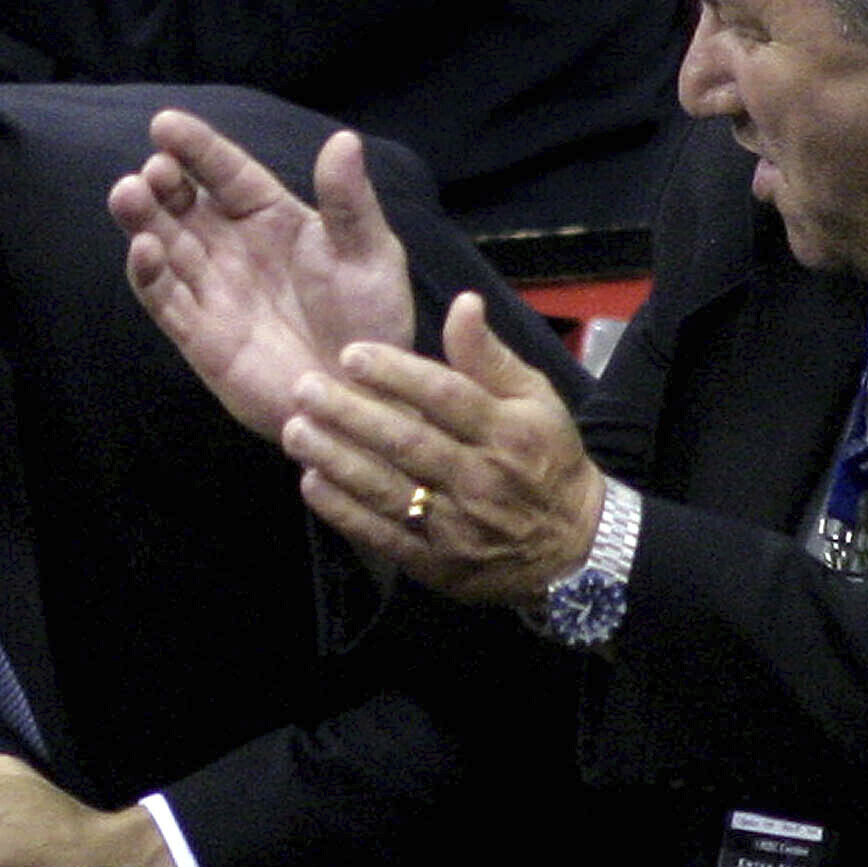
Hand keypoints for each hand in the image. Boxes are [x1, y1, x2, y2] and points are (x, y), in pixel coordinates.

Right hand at [108, 108, 413, 440]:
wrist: (364, 398)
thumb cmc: (372, 322)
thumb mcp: (370, 255)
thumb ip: (349, 202)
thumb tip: (343, 139)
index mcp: (272, 218)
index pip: (227, 173)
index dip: (197, 147)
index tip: (165, 123)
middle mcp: (233, 248)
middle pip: (184, 204)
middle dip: (161, 182)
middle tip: (153, 169)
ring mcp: (213, 290)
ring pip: (164, 245)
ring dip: (143, 219)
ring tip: (129, 193)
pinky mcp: (200, 335)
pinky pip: (165, 300)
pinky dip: (149, 274)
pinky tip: (144, 249)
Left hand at [284, 291, 606, 606]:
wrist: (572, 546)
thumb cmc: (546, 456)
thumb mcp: (536, 398)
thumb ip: (490, 355)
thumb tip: (464, 302)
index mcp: (508, 432)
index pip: (446, 397)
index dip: (396, 374)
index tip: (351, 354)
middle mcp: (482, 479)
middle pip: (408, 442)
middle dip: (351, 414)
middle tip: (304, 388)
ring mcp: (458, 527)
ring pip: (388, 489)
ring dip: (336, 459)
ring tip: (295, 430)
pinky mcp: (437, 564)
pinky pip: (383, 535)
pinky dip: (344, 511)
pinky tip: (312, 482)